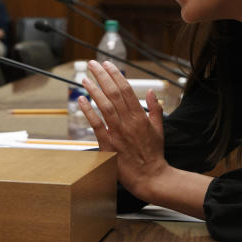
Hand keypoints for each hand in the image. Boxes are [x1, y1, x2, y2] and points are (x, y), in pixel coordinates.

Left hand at [77, 60, 168, 200]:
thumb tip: (151, 92)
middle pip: (113, 93)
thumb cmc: (154, 154)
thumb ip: (155, 109)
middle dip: (102, 76)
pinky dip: (88, 111)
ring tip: (84, 78)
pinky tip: (81, 100)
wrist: (150, 176)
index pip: (126, 90)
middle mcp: (128, 122)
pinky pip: (96, 124)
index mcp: (141, 117)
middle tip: (93, 64)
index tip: (108, 65)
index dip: (115, 75)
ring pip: (104, 106)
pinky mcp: (108, 145)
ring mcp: (117, 133)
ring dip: (93, 90)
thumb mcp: (160, 129)